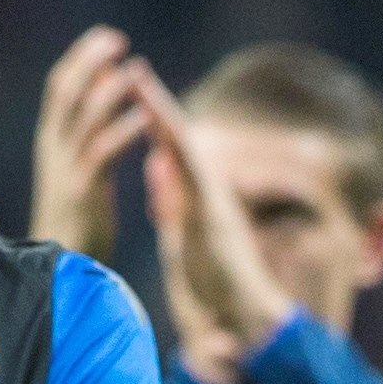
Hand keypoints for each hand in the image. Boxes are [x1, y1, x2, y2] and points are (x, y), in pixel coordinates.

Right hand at [29, 26, 144, 254]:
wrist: (57, 271)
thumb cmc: (73, 224)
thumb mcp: (76, 172)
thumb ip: (88, 134)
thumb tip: (103, 92)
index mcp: (52, 143)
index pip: (60, 87)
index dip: (81, 59)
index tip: (106, 37)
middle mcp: (54, 149)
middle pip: (67, 91)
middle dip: (90, 61)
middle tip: (117, 39)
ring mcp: (66, 168)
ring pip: (85, 116)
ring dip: (112, 89)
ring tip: (137, 68)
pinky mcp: (83, 191)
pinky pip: (104, 151)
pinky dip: (124, 128)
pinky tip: (146, 114)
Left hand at [125, 58, 296, 368]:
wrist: (248, 314)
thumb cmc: (218, 285)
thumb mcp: (182, 236)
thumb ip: (170, 202)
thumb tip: (157, 168)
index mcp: (196, 198)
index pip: (172, 152)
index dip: (153, 122)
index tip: (134, 90)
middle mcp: (206, 192)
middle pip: (178, 139)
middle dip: (155, 104)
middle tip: (134, 69)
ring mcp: (210, 201)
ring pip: (184, 148)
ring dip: (162, 115)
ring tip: (139, 82)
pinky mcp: (211, 215)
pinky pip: (191, 176)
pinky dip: (176, 149)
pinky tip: (159, 130)